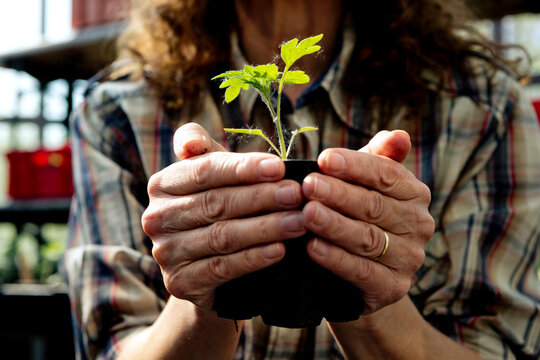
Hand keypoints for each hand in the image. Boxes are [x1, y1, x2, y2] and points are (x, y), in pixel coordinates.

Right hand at [141, 123, 305, 310]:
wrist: (205, 270)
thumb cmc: (215, 209)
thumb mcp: (209, 176)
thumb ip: (202, 149)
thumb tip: (191, 143)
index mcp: (163, 184)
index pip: (205, 171)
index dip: (243, 169)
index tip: (279, 168)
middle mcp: (157, 218)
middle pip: (216, 203)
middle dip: (261, 197)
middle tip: (297, 194)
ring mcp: (166, 252)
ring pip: (222, 236)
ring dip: (265, 228)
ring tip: (298, 221)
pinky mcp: (181, 282)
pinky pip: (223, 268)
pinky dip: (254, 258)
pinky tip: (279, 250)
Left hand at [302, 130, 433, 313]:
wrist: (362, 275)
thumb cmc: (360, 216)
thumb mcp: (368, 185)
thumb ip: (379, 158)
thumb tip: (398, 135)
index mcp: (415, 194)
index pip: (386, 175)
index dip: (355, 166)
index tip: (324, 159)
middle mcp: (418, 225)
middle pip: (375, 206)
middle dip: (338, 194)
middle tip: (307, 185)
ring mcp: (409, 259)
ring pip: (367, 238)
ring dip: (334, 225)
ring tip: (306, 213)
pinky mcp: (393, 288)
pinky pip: (362, 271)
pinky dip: (335, 258)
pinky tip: (312, 247)